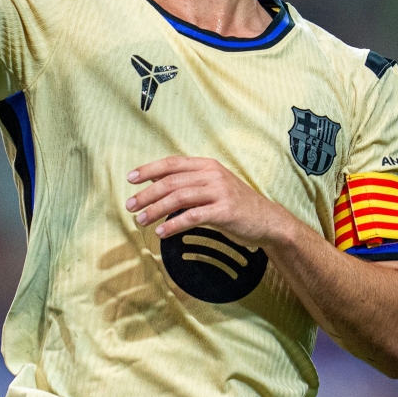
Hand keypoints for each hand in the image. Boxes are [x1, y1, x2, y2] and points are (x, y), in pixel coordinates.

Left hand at [126, 156, 285, 245]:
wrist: (268, 220)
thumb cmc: (236, 204)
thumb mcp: (211, 187)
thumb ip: (187, 184)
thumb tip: (155, 184)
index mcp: (207, 165)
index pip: (172, 163)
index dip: (149, 169)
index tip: (130, 179)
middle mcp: (212, 174)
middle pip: (171, 181)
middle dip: (147, 194)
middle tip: (129, 206)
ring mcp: (219, 192)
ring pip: (179, 198)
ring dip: (156, 210)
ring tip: (140, 220)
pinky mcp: (224, 211)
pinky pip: (193, 217)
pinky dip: (174, 225)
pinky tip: (161, 233)